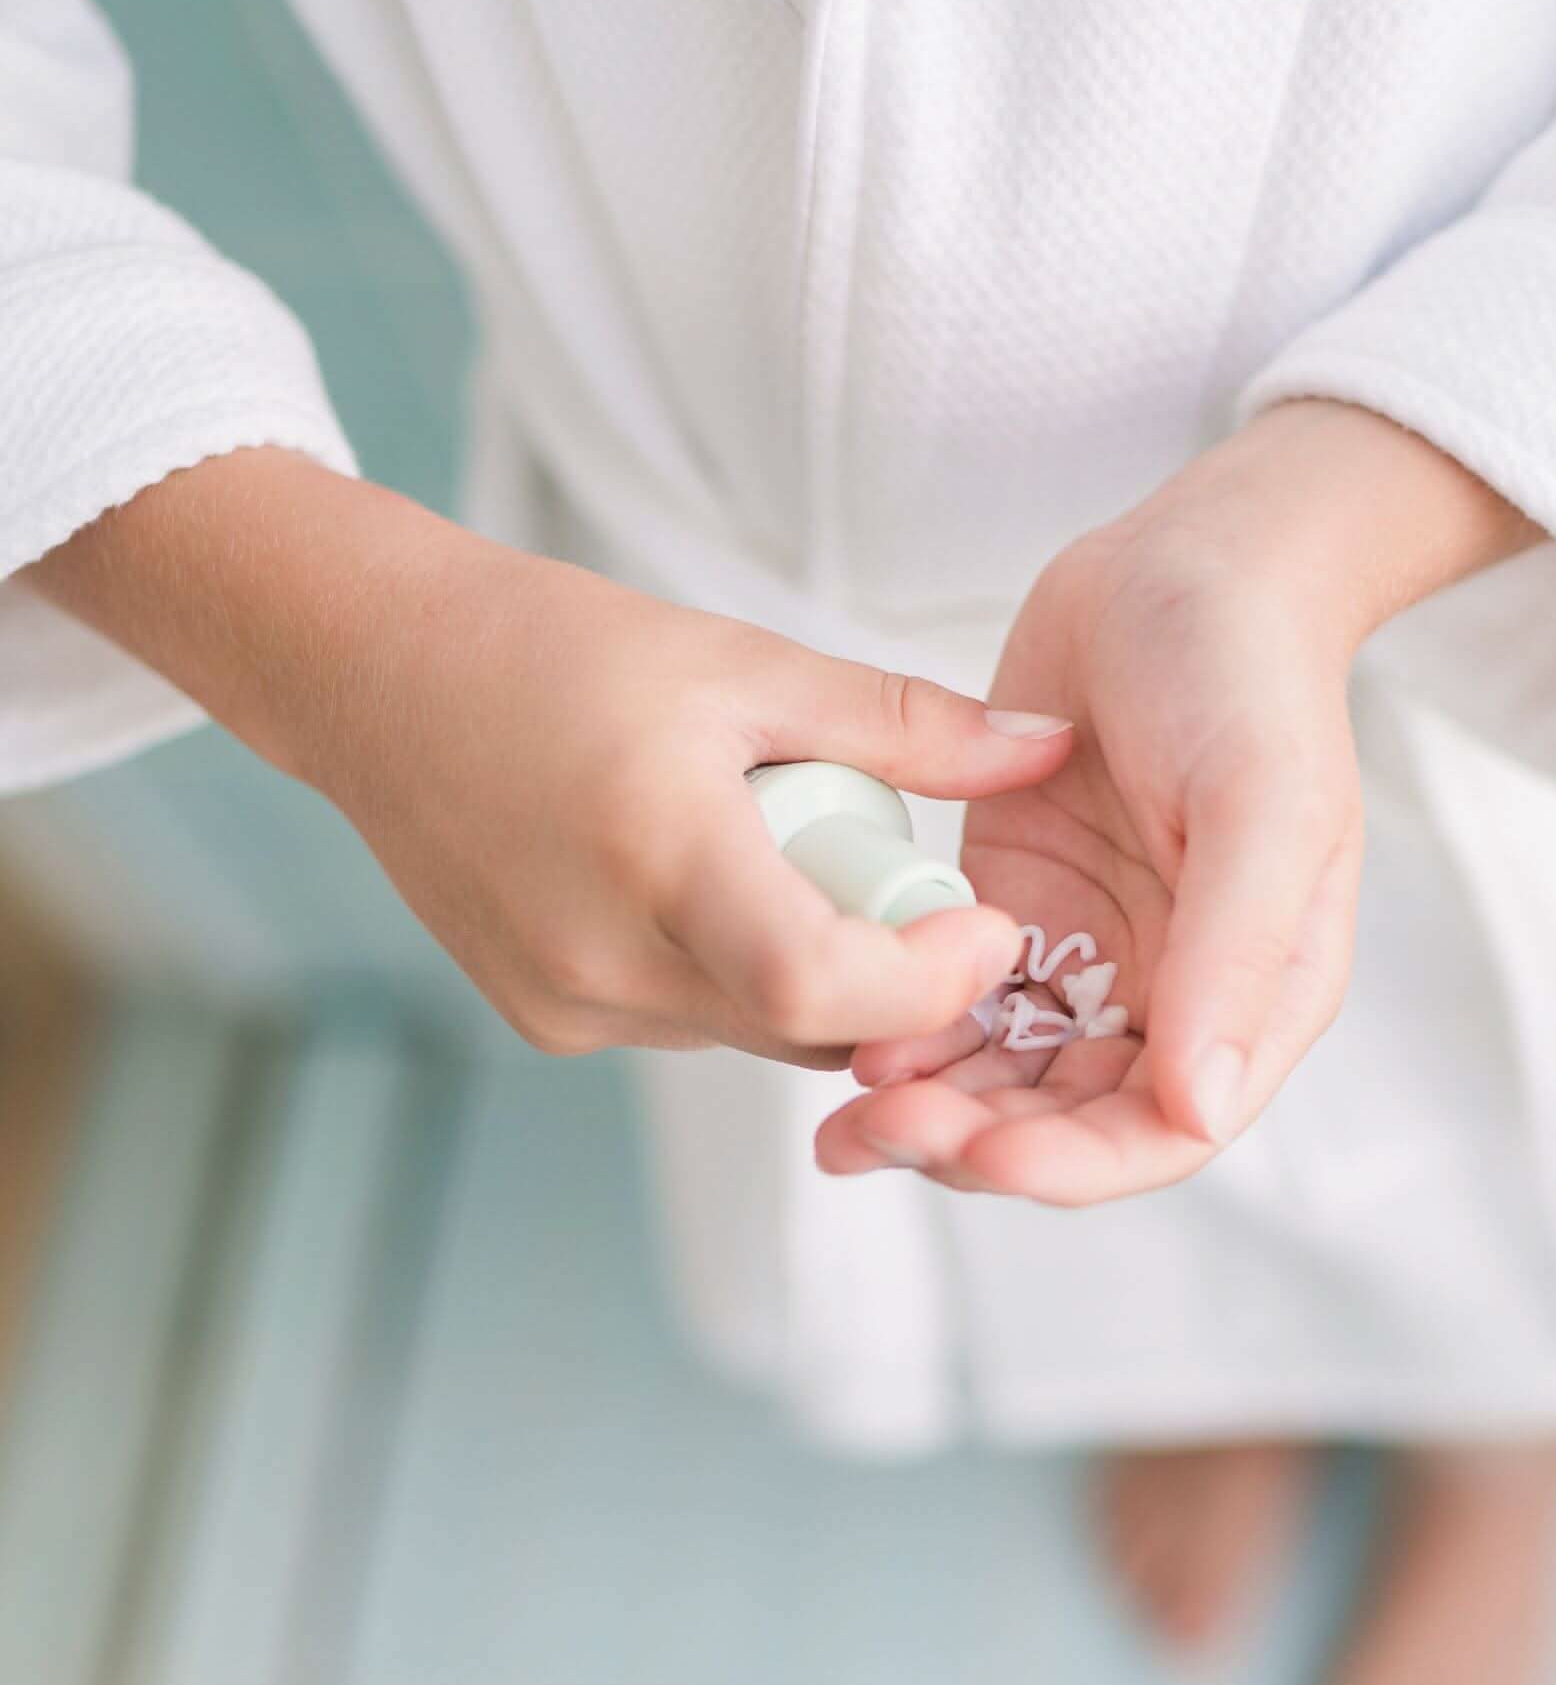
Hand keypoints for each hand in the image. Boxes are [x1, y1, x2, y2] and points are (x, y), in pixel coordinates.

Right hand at [26, 449, 1074, 1063]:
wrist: (374, 675)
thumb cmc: (552, 649)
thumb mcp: (747, 663)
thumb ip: (909, 723)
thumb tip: (1051, 748)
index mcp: (656, 858)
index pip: (824, 986)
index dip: (932, 979)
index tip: (992, 928)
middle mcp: (604, 961)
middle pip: (810, 1023)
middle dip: (893, 974)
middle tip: (910, 883)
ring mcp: (567, 1007)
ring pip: (758, 1035)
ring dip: (816, 975)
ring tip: (787, 857)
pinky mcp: (546, 1022)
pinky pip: (696, 1028)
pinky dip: (742, 979)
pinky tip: (715, 888)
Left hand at [815, 400, 1534, 1200]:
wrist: (1182, 568)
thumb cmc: (1247, 676)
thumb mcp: (1262, 805)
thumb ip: (1234, 956)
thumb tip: (1198, 1107)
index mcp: (1255, 996)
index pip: (1169, 1129)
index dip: (1074, 1163)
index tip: (983, 1152)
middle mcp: (1174, 998)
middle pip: (1071, 1122)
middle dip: (979, 1143)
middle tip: (878, 1128)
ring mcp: (1093, 960)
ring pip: (1007, 1078)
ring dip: (933, 1106)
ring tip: (845, 1116)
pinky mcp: (1021, 916)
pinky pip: (960, 1005)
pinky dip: (911, 1033)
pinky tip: (850, 1043)